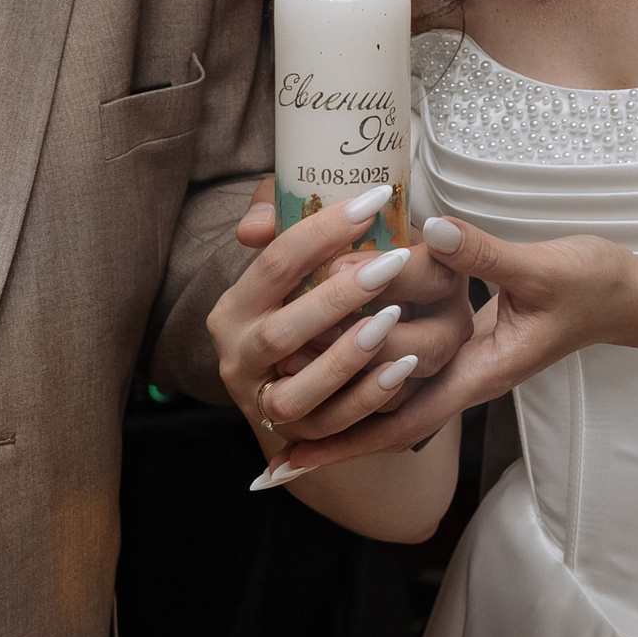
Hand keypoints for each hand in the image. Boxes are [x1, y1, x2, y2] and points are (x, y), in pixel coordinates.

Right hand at [213, 185, 469, 450]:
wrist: (286, 379)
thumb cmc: (296, 303)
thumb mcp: (287, 262)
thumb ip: (277, 223)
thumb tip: (257, 225)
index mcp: (234, 308)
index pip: (274, 264)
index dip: (323, 231)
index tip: (373, 201)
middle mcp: (238, 357)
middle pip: (281, 332)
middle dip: (338, 297)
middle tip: (394, 261)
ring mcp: (263, 402)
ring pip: (298, 390)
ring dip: (347, 355)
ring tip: (393, 317)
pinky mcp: (297, 435)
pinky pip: (332, 424)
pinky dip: (367, 397)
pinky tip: (403, 367)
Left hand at [267, 214, 637, 476]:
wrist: (627, 294)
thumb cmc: (595, 286)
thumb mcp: (544, 269)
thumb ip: (486, 254)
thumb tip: (432, 233)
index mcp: (478, 373)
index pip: (400, 421)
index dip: (344, 443)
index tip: (293, 461)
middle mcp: (462, 375)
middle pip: (384, 417)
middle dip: (329, 426)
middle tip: (269, 431)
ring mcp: (462, 362)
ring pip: (390, 393)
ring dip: (342, 401)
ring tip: (283, 406)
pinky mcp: (462, 341)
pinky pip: (405, 364)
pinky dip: (367, 366)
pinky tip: (335, 355)